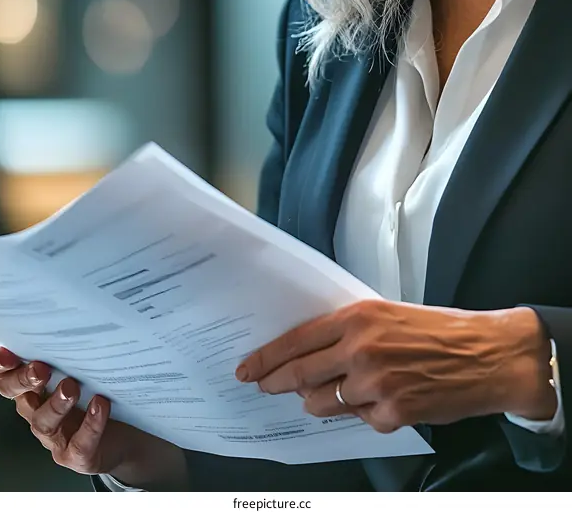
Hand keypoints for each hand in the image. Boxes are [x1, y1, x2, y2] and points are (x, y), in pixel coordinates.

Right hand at [0, 344, 186, 486]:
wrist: (127, 432)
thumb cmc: (98, 389)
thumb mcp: (81, 364)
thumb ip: (71, 344)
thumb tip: (75, 305)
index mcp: (33, 386)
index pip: (4, 375)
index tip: (5, 351)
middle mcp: (38, 409)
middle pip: (17, 396)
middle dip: (24, 380)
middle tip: (40, 368)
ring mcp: (56, 435)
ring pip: (43, 422)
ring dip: (56, 404)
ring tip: (72, 386)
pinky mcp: (77, 455)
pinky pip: (79, 443)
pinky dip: (90, 425)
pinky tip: (100, 405)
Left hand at [235, 299, 556, 432]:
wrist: (485, 355)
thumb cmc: (439, 331)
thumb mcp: (387, 314)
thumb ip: (349, 329)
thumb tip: (310, 348)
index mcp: (358, 317)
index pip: (297, 340)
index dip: (267, 357)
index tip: (249, 367)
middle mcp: (361, 349)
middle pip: (300, 375)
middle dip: (278, 384)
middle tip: (264, 387)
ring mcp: (375, 384)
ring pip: (322, 403)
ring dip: (322, 402)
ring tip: (337, 392)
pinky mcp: (391, 413)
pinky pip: (359, 420)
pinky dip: (365, 413)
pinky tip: (383, 400)